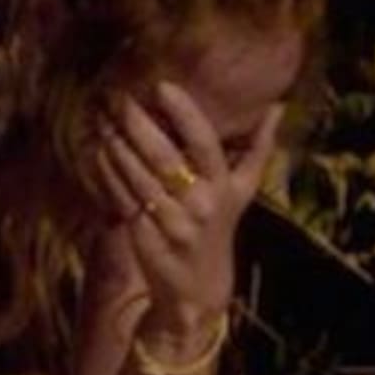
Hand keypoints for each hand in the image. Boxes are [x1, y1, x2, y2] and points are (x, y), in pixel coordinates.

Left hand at [97, 83, 281, 343]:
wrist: (198, 289)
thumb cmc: (220, 228)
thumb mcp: (243, 190)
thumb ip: (259, 147)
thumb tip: (277, 105)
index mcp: (225, 188)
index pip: (205, 144)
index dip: (184, 114)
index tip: (162, 86)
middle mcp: (200, 205)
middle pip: (165, 158)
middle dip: (139, 125)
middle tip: (119, 97)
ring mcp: (170, 223)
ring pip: (137, 177)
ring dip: (117, 144)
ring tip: (103, 118)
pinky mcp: (143, 235)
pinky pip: (121, 197)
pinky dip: (107, 171)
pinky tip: (96, 150)